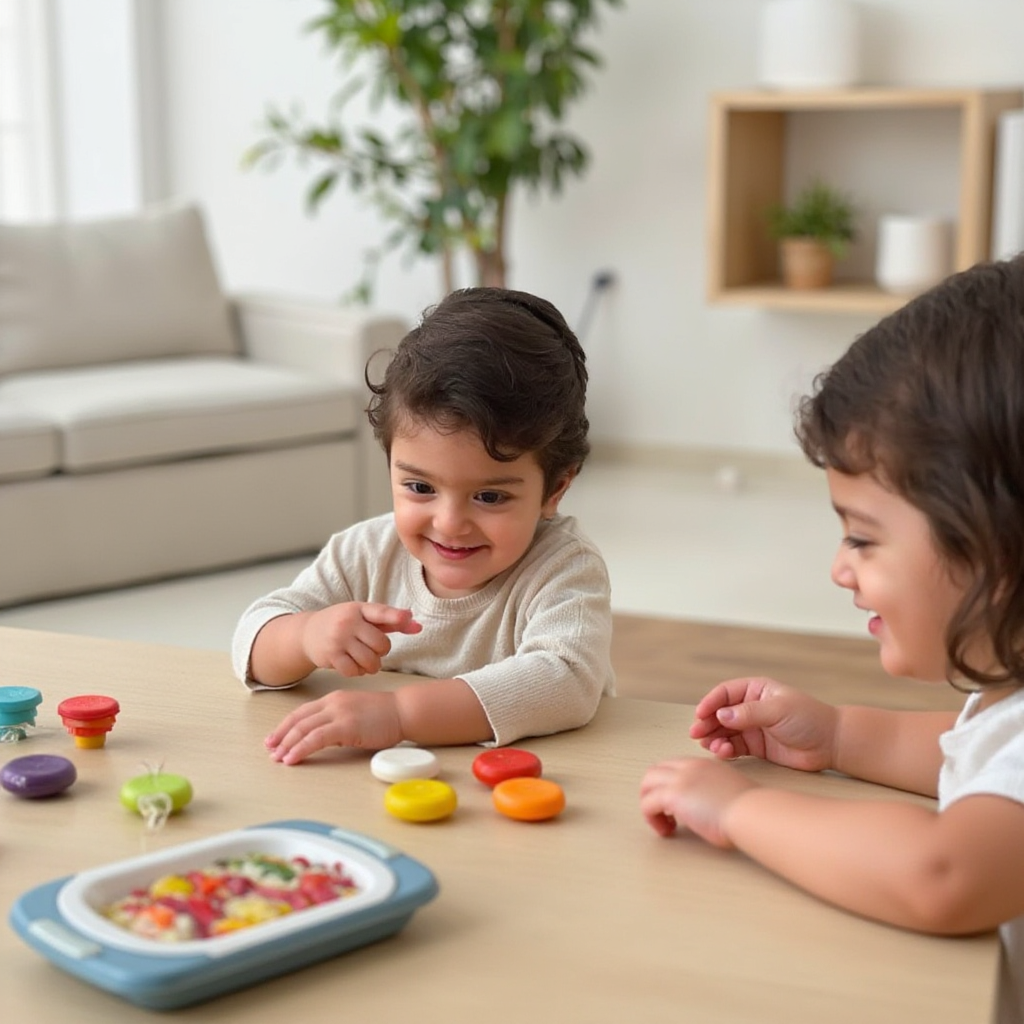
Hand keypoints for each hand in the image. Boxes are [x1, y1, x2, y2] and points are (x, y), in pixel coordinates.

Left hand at [265, 690, 403, 763]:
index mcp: (334, 699)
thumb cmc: (385, 715)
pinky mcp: (346, 726)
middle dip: (281, 736)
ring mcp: (339, 713)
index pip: (302, 712)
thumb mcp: (355, 713)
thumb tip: (324, 737)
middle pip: (298, 719)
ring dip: (287, 744)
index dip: (286, 726)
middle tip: (270, 750)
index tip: (275, 738)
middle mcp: (333, 703)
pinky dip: (301, 748)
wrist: (403, 711)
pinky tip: (292, 758)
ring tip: (278, 757)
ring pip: (304, 729)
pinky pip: (316, 738)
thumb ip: (338, 721)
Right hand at [301, 603, 421, 677]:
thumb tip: (418, 626)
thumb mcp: (365, 617)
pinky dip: (358, 672)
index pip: (379, 612)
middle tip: (374, 650)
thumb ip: (392, 621)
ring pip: (369, 661)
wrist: (308, 633)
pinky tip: (354, 666)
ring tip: (367, 660)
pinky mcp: (330, 656)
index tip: (407, 617)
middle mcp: (348, 622)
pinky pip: (354, 671)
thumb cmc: (344, 624)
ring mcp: (338, 639)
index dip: (395, 615)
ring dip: (372, 665)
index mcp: (358, 609)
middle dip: (382, 651)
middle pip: (381, 644)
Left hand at [639, 757, 755, 847]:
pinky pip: (647, 804)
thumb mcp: (728, 792)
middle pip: (655, 771)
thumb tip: (706, 807)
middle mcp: (688, 768)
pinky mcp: (672, 795)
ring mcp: (679, 779)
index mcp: (703, 765)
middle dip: (653, 791)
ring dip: (649, 805)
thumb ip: (713, 792)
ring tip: (663, 824)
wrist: (750, 811)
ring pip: (647, 784)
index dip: (668, 784)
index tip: (674, 803)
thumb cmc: (749, 809)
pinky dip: (651, 818)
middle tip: (662, 813)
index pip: (673, 766)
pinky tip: (665, 830)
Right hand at [689, 677, 837, 772]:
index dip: (710, 703)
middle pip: (720, 713)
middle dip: (707, 723)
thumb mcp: (778, 710)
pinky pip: (734, 747)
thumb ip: (749, 712)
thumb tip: (721, 714)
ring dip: (714, 738)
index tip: (700, 715)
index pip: (725, 693)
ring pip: (724, 731)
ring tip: (711, 746)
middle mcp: (751, 707)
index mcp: (756, 690)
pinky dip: (725, 750)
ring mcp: (752, 728)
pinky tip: (723, 753)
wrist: (831, 744)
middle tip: (697, 734)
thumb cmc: (809, 719)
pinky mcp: (756, 747)